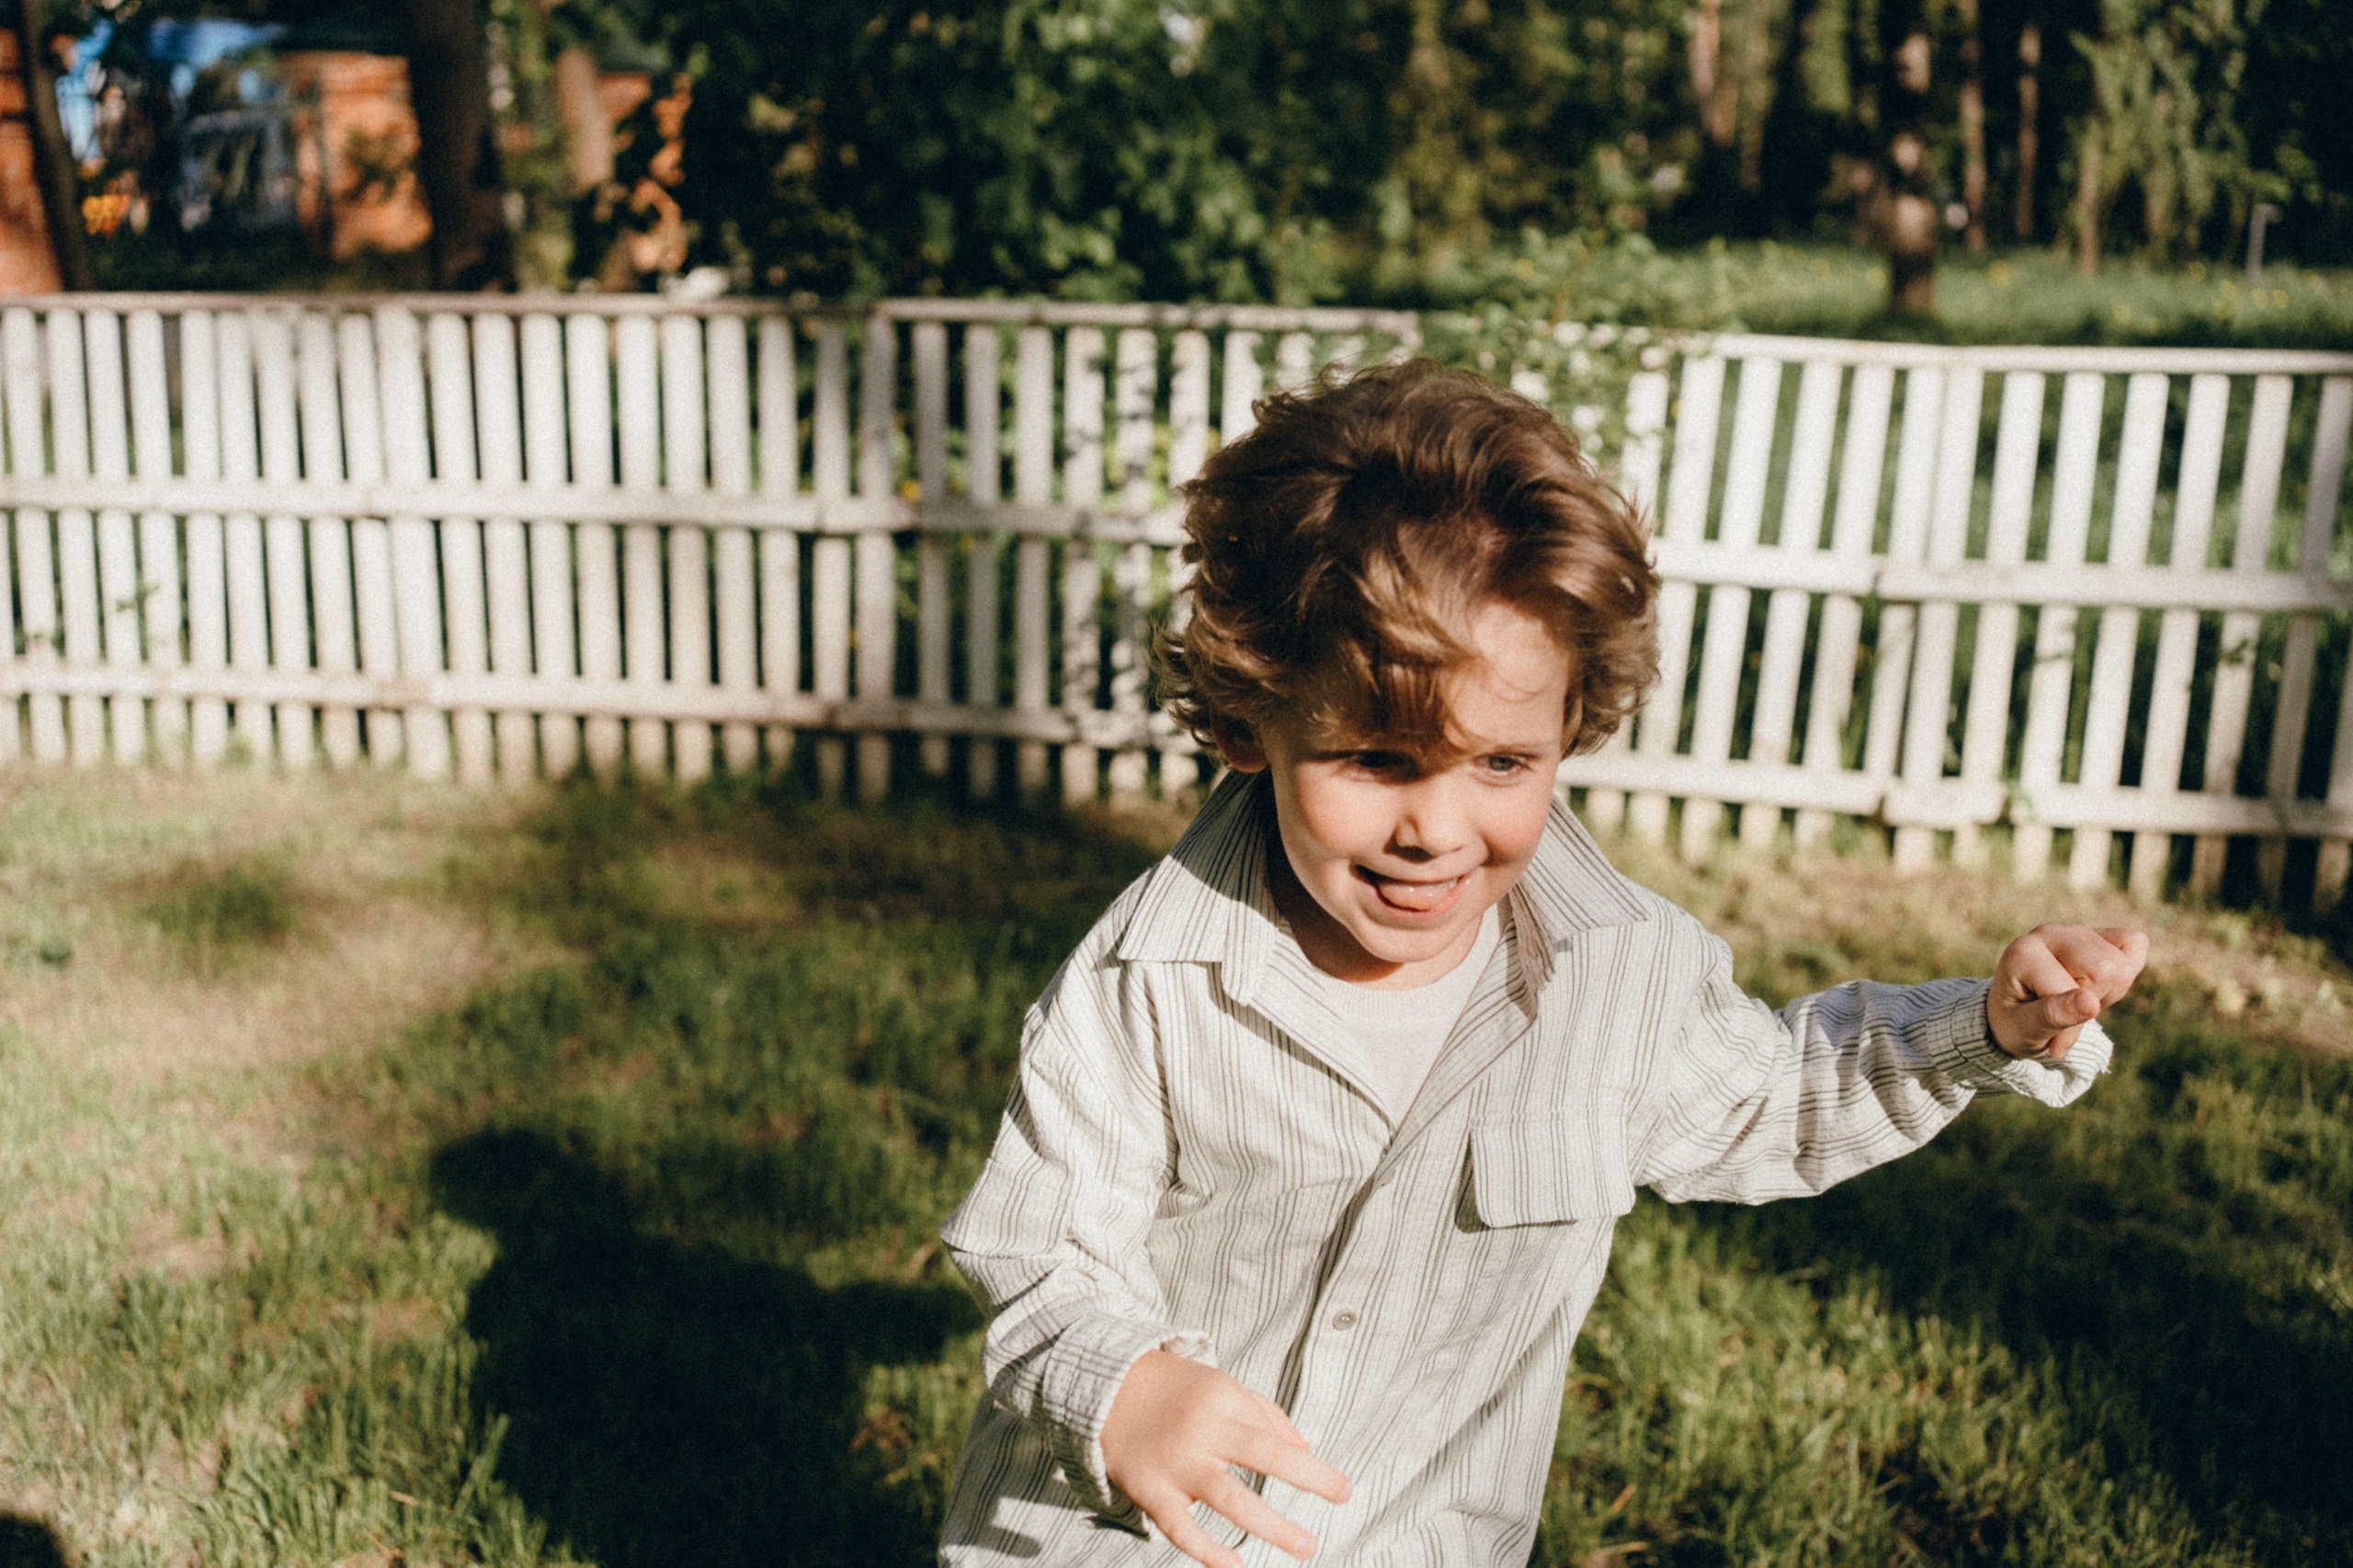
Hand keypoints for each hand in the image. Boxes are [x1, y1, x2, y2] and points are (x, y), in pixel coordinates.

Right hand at [1100, 1350, 1351, 1567]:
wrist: (1102, 1386)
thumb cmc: (1172, 1389)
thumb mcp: (1219, 1384)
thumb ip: (1264, 1412)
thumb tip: (1305, 1448)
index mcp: (1221, 1399)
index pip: (1275, 1436)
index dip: (1312, 1466)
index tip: (1343, 1489)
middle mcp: (1202, 1430)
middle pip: (1263, 1456)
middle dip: (1309, 1480)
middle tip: (1344, 1497)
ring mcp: (1176, 1463)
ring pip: (1229, 1498)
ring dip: (1272, 1525)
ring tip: (1306, 1545)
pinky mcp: (1150, 1490)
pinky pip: (1180, 1527)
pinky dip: (1207, 1551)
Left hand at [1986, 924, 2147, 1059]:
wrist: (2016, 1013)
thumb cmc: (2016, 1023)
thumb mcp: (2026, 1029)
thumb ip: (2054, 1016)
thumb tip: (2089, 1004)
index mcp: (2024, 952)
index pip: (2078, 994)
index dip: (2072, 1027)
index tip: (2048, 1036)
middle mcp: (2049, 933)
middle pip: (2108, 970)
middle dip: (2093, 1001)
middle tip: (2064, 1008)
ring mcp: (2075, 929)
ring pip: (2122, 966)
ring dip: (2105, 993)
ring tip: (2074, 997)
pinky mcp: (2098, 932)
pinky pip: (2135, 945)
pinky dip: (2124, 975)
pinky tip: (2094, 981)